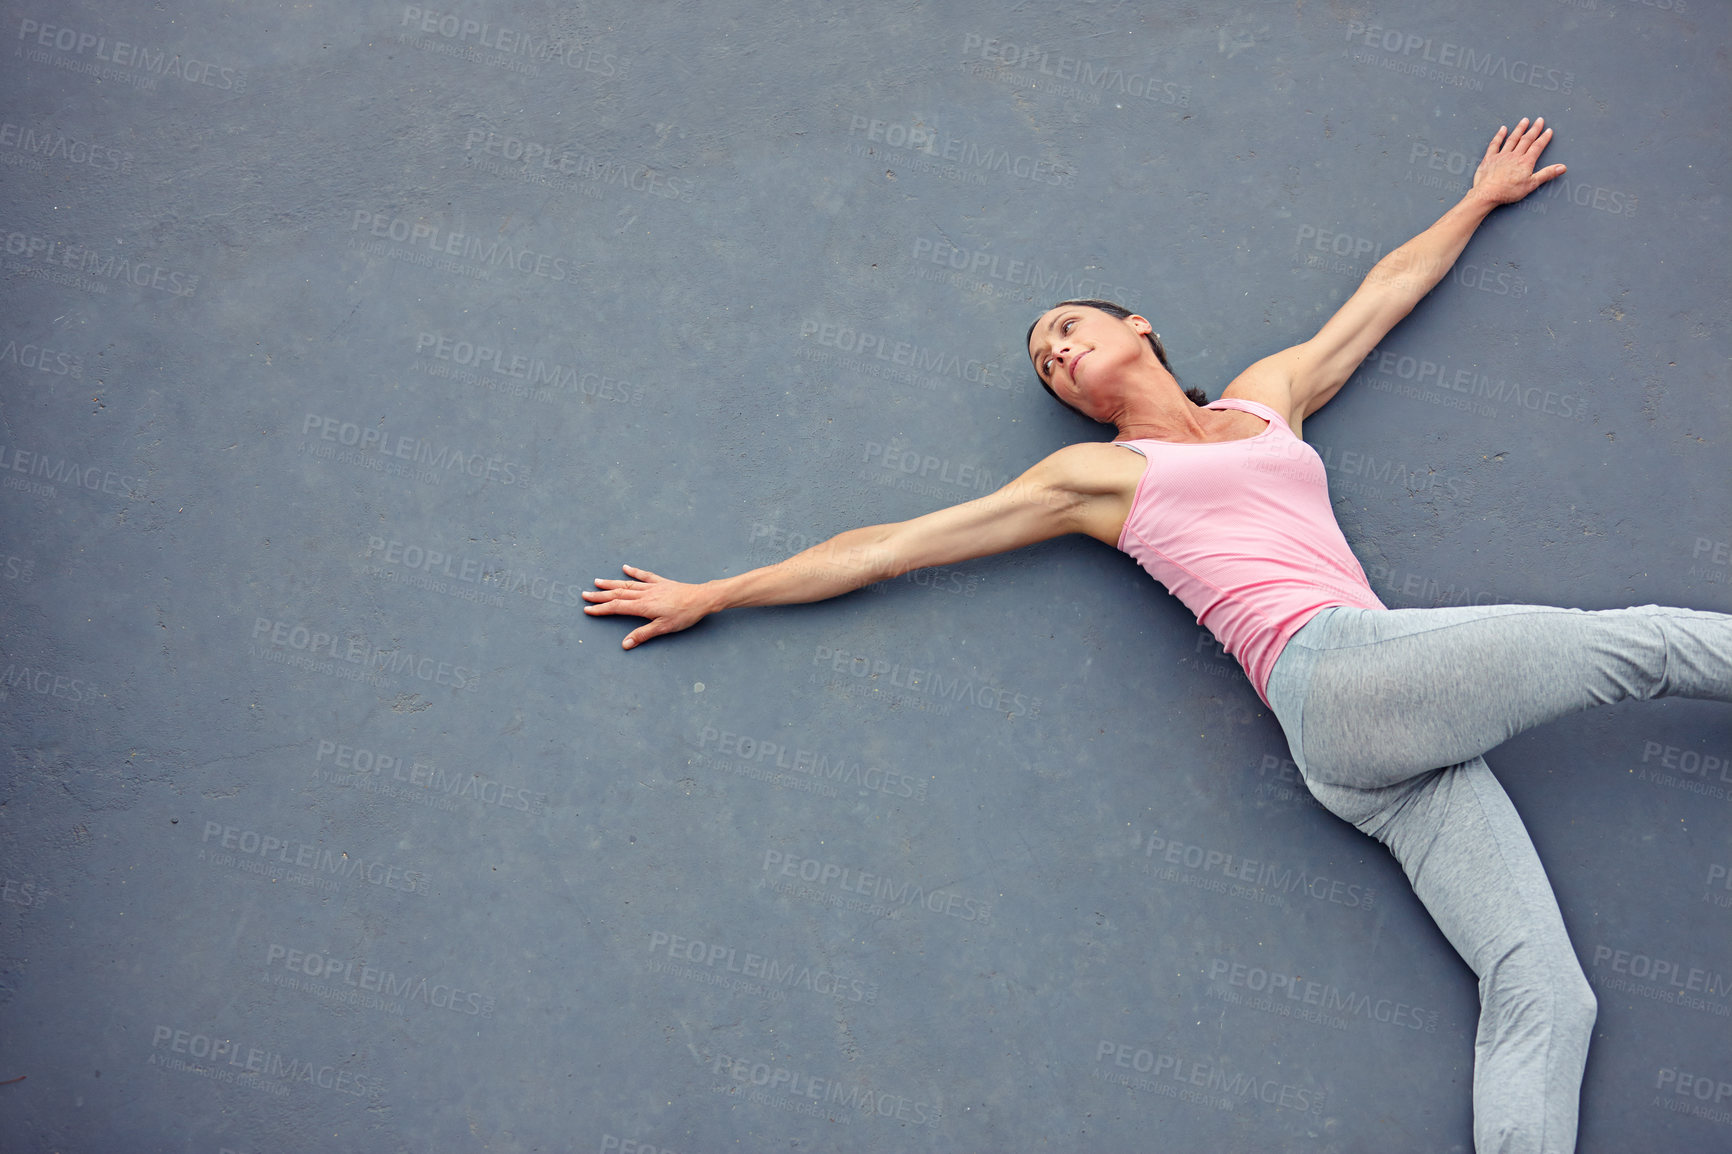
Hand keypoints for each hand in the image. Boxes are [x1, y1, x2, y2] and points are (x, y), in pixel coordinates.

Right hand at [582, 564, 712, 648]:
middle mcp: (644, 594)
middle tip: (584, 594)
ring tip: (597, 582)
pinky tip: (625, 568)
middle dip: (600, 595)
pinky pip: (644, 575)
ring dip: (611, 583)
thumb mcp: (663, 628)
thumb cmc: (684, 615)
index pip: (616, 607)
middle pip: (617, 594)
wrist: (701, 599)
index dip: (601, 609)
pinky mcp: (661, 582)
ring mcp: (652, 586)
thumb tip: (624, 644)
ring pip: (627, 584)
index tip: (587, 609)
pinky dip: (634, 572)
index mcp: (643, 606)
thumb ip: (643, 635)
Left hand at [1470, 117, 1565, 205]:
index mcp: (1525, 162)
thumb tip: (1562, 167)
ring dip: (1519, 129)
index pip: (1537, 146)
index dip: (1544, 138)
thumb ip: (1547, 174)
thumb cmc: (1508, 191)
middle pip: (1526, 139)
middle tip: (1540, 120)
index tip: (1548, 130)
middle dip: (1534, 129)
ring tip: (1525, 120)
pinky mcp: (1489, 158)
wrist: (1487, 193)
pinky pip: (1495, 144)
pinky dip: (1499, 136)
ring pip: (1512, 139)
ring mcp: (1501, 155)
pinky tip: (1503, 129)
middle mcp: (1514, 155)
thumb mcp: (1531, 184)